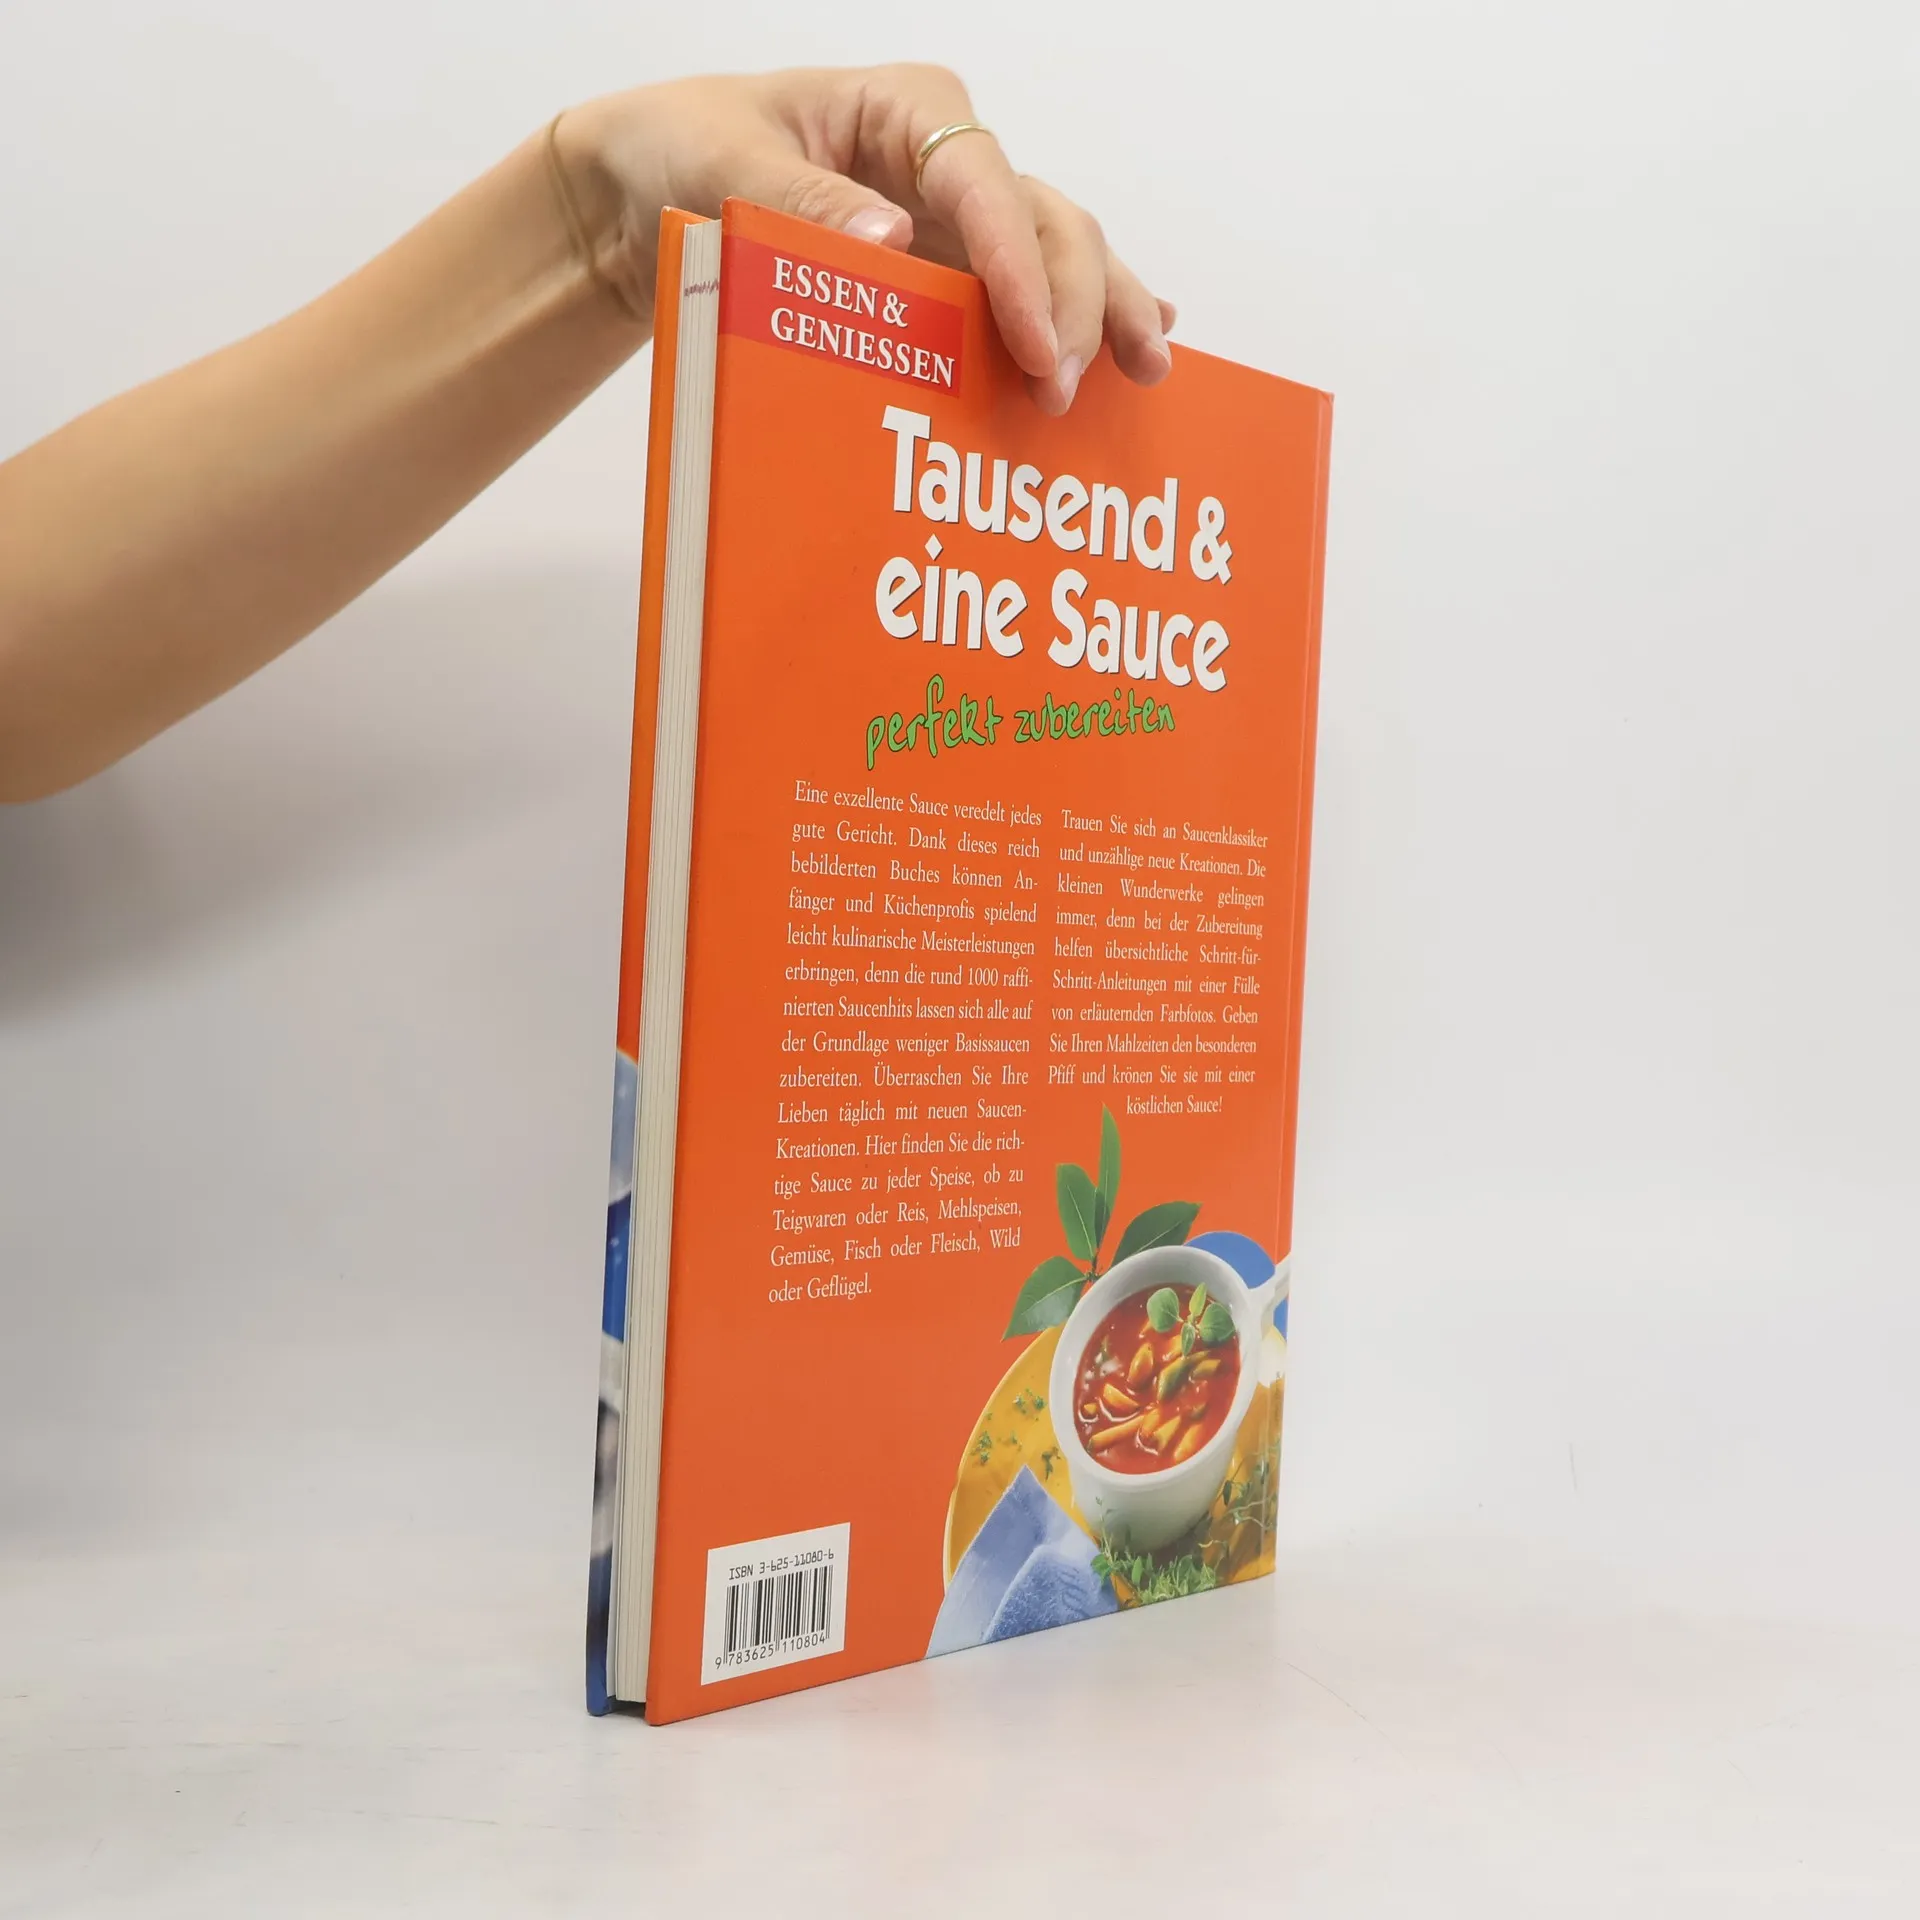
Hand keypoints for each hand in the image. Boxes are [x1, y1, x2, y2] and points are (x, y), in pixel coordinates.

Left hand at [558, 66, 1174, 414]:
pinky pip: (1023, 290)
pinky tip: (1134, 350)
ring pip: (1055, 253)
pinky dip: (1076, 317)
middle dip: (1070, 302)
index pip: (986, 182)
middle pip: (1043, 219)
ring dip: (1103, 310)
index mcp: (906, 109)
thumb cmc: (684, 148)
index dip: (1020, 266)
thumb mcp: (725, 163)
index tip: (1035, 342)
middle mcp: (947, 159)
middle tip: (1060, 387)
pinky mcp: (946, 267)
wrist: (649, 180)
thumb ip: (801, 199)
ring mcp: (954, 216)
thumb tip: (891, 240)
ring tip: (1148, 369)